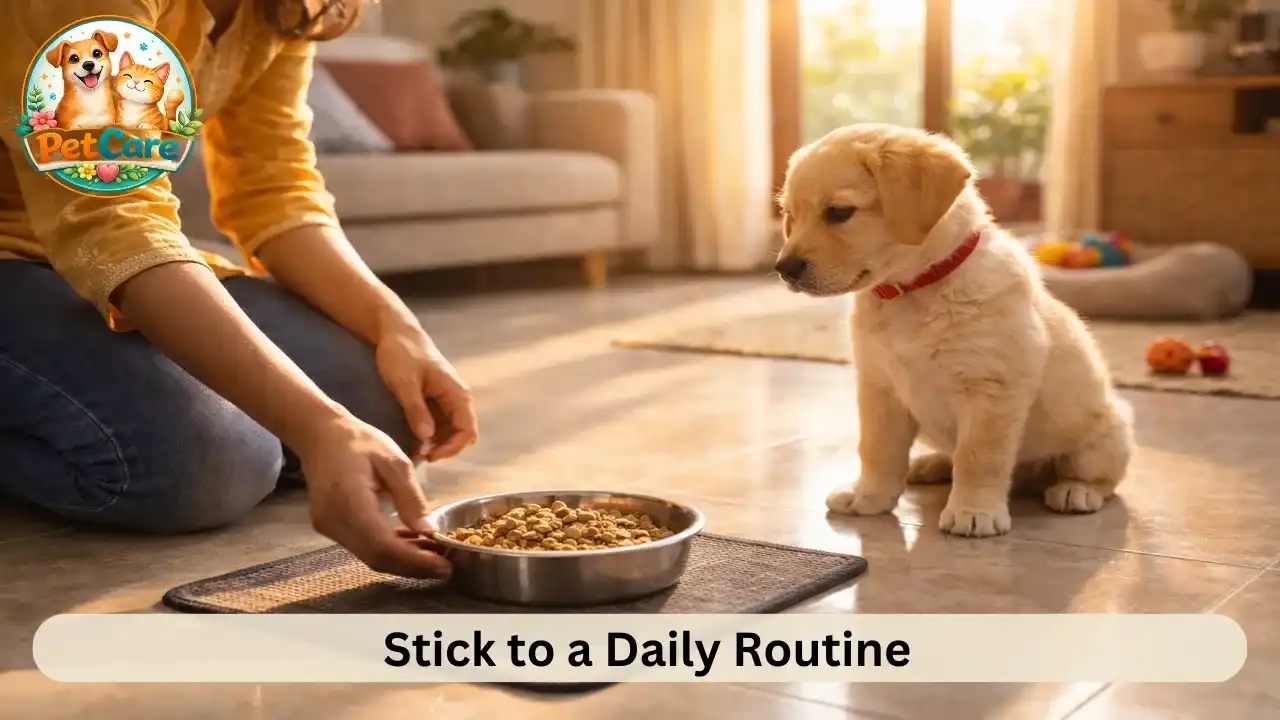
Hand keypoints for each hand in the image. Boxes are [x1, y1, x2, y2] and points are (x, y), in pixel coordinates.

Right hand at [299, 414, 451, 577]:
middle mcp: (333, 521)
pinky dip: (389, 550)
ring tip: (434, 554)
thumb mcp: (394, 460)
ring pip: (369, 556)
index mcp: (348, 500)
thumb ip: (411, 497)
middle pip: (376, 558)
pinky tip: (412, 542)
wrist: (320, 435)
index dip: (414, 560)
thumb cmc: (359, 441)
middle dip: (413, 567)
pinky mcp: (330, 528)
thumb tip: (429, 531)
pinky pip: (363, 547)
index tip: (443, 565)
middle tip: (446, 566)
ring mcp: (328, 527)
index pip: (382, 545)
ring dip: (403, 560)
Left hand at [375, 323, 477, 461]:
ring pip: (450, 433)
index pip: (467, 430)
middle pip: (461, 435)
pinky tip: (413, 442)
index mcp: (456, 394)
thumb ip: (416, 410)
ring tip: (414, 452)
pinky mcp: (436, 402)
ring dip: (437, 446)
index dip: (452, 448)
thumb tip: (427, 437)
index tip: (429, 456)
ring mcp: (447, 401)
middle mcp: (457, 399)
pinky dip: (430, 438)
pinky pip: (439, 426)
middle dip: (444, 449)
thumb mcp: (405, 383)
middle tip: (420, 456)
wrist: (396, 334)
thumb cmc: (402, 354)